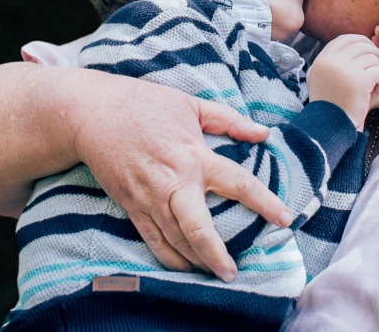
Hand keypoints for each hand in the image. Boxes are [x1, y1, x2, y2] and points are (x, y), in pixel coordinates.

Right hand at [76, 73, 292, 282]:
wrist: (92, 115)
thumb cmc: (144, 104)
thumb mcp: (191, 104)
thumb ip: (229, 120)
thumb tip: (263, 133)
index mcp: (194, 156)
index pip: (238, 183)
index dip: (265, 202)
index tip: (285, 219)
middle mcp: (173, 183)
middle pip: (200, 229)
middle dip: (218, 255)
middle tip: (234, 272)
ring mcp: (149, 198)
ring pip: (176, 242)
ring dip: (196, 262)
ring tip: (215, 274)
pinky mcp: (131, 206)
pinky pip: (152, 240)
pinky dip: (169, 258)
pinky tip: (184, 267)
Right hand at [307, 34, 378, 129]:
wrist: (329, 125)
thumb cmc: (328, 103)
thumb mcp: (320, 77)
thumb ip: (331, 61)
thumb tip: (348, 46)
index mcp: (322, 59)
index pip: (344, 39)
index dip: (359, 41)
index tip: (368, 50)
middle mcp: (331, 61)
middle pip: (360, 44)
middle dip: (375, 52)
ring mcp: (345, 70)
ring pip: (372, 57)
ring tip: (376, 83)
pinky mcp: (359, 81)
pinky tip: (378, 89)